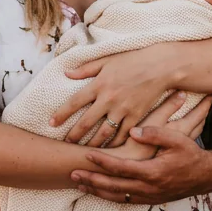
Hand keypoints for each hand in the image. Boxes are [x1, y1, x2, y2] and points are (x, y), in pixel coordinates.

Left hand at [52, 42, 182, 146]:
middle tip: (66, 143)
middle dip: (74, 135)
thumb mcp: (107, 60)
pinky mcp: (136, 117)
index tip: (51, 123)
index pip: (74, 101)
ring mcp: (123, 109)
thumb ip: (86, 68)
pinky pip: (122, 134)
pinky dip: (114, 144)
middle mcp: (108, 99)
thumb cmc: (132, 60)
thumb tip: (66, 73)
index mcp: (99, 84)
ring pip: (103, 132)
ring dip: (92, 143)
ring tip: (83, 151)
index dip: (61, 113)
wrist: (160, 67)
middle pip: (86, 122)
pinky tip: (107, 150)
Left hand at [73, 107, 211, 204]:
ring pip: (116, 196)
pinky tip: (98, 193)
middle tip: (72, 174)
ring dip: (96, 191)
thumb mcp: (178, 139)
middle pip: (113, 186)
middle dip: (91, 180)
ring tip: (79, 185)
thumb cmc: (192, 155)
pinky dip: (109, 197)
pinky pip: (125, 200)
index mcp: (153, 172)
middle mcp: (148, 187)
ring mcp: (149, 196)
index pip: (121, 167)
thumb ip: (155, 133)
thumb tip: (133, 131)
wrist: (207, 176)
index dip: (102, 161)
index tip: (86, 154)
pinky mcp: (150, 200)